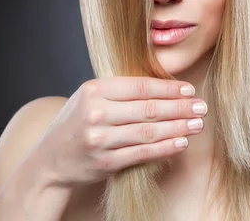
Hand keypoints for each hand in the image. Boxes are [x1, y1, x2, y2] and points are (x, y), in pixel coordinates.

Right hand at [40, 77, 206, 185]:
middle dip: (180, 107)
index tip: (189, 89)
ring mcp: (100, 139)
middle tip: (201, 107)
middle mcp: (96, 113)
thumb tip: (164, 87)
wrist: (48, 160)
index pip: (140, 87)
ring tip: (197, 124)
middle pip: (148, 109)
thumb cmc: (75, 124)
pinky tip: (181, 142)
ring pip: (148, 131)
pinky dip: (165, 148)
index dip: (169, 88)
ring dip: (178, 128)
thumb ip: (119, 91)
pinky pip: (142, 153)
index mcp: (93, 90)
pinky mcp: (105, 162)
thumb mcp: (90, 98)